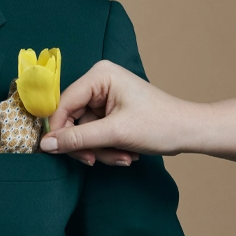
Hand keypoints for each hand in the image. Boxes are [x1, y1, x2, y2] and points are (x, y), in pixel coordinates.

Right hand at [41, 59, 187, 163]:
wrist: (190, 132)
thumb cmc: (160, 125)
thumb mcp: (115, 134)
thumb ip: (77, 139)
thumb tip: (45, 145)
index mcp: (100, 76)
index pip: (63, 104)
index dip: (59, 130)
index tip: (58, 153)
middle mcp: (99, 82)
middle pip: (72, 119)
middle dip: (87, 144)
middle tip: (96, 160)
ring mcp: (105, 97)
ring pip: (84, 131)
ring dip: (100, 150)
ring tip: (123, 156)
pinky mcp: (111, 111)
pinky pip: (96, 133)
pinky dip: (107, 148)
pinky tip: (125, 153)